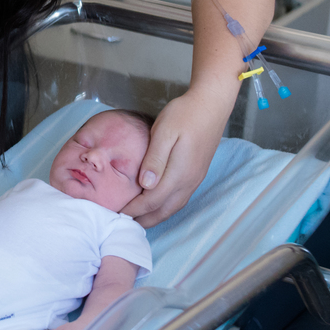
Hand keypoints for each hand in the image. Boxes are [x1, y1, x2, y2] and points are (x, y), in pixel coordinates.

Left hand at [121, 89, 229, 227]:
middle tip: (124, 224)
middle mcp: (189, 181)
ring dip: (156, 216)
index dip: (134, 209)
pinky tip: (157, 204)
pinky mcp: (197, 173)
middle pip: (164, 210)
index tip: (117, 213)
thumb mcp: (165, 132)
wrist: (211, 105)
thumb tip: (145, 185)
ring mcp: (195, 179)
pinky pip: (180, 199)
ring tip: (138, 219)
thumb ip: (155, 159)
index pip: (153, 200)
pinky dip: (166, 207)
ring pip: (174, 207)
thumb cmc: (184, 114)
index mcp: (179, 173)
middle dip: (144, 220)